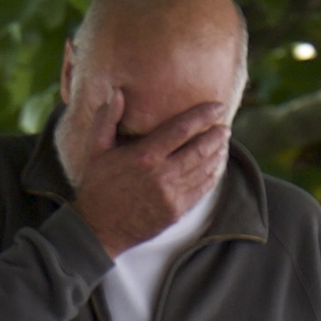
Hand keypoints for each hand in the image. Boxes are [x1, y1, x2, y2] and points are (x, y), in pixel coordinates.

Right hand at [57, 58, 230, 255]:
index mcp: (144, 156)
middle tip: (224, 126)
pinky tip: (216, 166)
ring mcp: (171, 195)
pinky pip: (202, 189)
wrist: (98, 228)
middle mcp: (161, 175)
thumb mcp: (95, 149)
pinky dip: (213, 175)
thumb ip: (106, 118)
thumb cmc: (96, 186)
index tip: (217, 107)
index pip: (182, 129)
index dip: (203, 116)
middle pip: (200, 149)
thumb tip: (117, 91)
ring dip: (217, 154)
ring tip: (223, 143)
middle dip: (216, 135)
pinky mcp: (176, 211)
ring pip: (204, 169)